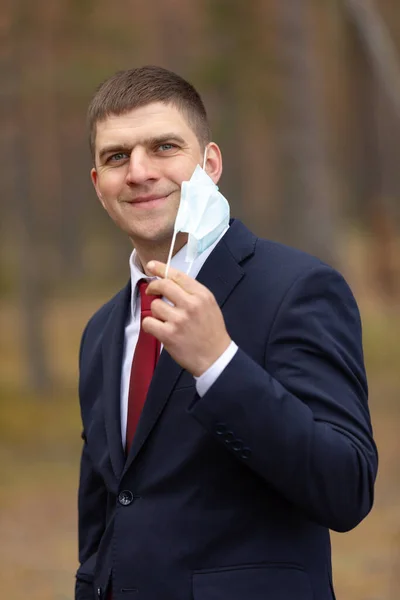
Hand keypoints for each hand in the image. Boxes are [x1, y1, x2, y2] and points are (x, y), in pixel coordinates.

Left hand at [143, 261, 231, 376]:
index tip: (152, 266)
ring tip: (165, 319)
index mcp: (202, 295)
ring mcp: (179, 320)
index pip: (177, 276)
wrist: (215, 357)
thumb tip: (169, 281)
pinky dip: (150, 325)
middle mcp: (191, 305)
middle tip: (151, 292)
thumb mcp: (209, 305)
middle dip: (153, 287)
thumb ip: (192, 293)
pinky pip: (148, 322)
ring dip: (156, 312)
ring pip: (154, 306)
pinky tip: (158, 329)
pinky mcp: (169, 335)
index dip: (161, 269)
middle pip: (163, 286)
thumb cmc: (211, 331)